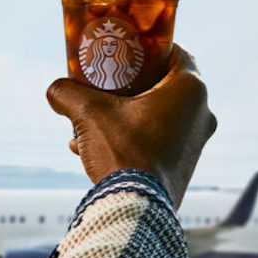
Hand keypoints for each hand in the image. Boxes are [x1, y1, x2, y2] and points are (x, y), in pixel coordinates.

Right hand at [46, 44, 216, 207]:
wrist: (136, 210)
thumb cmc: (122, 152)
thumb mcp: (88, 113)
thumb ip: (67, 92)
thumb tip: (55, 90)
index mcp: (191, 90)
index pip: (176, 53)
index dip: (150, 48)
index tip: (127, 50)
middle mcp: (202, 114)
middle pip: (164, 85)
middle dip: (130, 85)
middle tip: (105, 84)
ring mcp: (196, 143)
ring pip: (157, 116)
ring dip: (124, 115)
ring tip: (89, 123)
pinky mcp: (185, 167)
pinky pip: (157, 141)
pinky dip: (130, 138)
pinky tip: (91, 148)